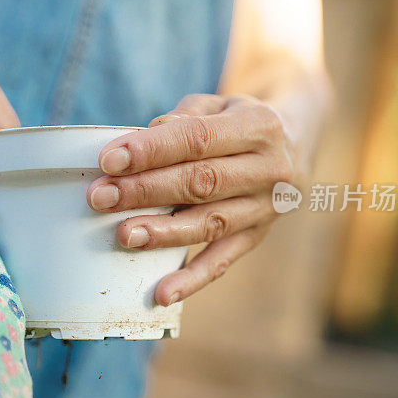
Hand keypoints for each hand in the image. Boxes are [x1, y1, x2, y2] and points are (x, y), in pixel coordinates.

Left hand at [87, 94, 295, 305]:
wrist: (296, 143)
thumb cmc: (239, 121)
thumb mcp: (220, 104)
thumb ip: (185, 117)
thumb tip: (146, 137)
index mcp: (259, 126)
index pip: (198, 139)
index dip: (151, 150)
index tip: (109, 160)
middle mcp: (270, 169)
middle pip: (201, 182)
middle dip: (146, 190)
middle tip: (101, 197)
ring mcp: (266, 208)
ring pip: (210, 224)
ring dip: (164, 232)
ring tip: (124, 235)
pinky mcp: (257, 237)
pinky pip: (223, 261)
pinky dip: (192, 280)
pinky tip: (162, 293)